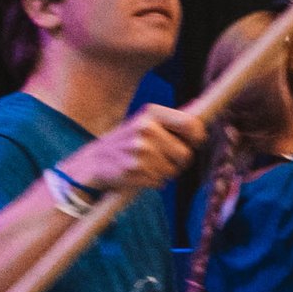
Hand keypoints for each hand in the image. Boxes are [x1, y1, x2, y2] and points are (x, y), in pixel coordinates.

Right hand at [72, 103, 208, 195]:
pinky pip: (160, 182)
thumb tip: (199, 109)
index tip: (192, 143)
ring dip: (164, 173)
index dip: (197, 137)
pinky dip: (153, 182)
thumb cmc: (126, 143)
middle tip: (163, 160)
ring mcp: (140, 149)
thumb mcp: (144, 123)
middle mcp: (146, 128)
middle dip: (179, 162)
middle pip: (186, 154)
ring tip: (147, 166)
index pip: (191, 124)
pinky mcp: (135, 169)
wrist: (92, 162)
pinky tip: (139, 174)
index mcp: (151, 113)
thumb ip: (171, 121)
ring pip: (173, 170)